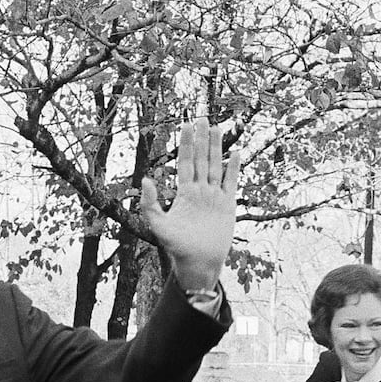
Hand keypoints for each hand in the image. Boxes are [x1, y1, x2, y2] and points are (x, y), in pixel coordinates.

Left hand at [140, 116, 240, 290]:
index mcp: (184, 193)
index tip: (186, 125)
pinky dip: (233, 168)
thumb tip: (145, 179)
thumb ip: (150, 204)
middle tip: (202, 118)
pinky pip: (231, 182)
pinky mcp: (227, 206)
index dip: (185, 144)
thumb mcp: (159, 226)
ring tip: (217, 128)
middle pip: (200, 159)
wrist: (198, 263)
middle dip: (201, 139)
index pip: (185, 162)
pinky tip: (235, 153)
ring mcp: (214, 197)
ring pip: (215, 166)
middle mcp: (199, 191)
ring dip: (216, 147)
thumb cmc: (177, 248)